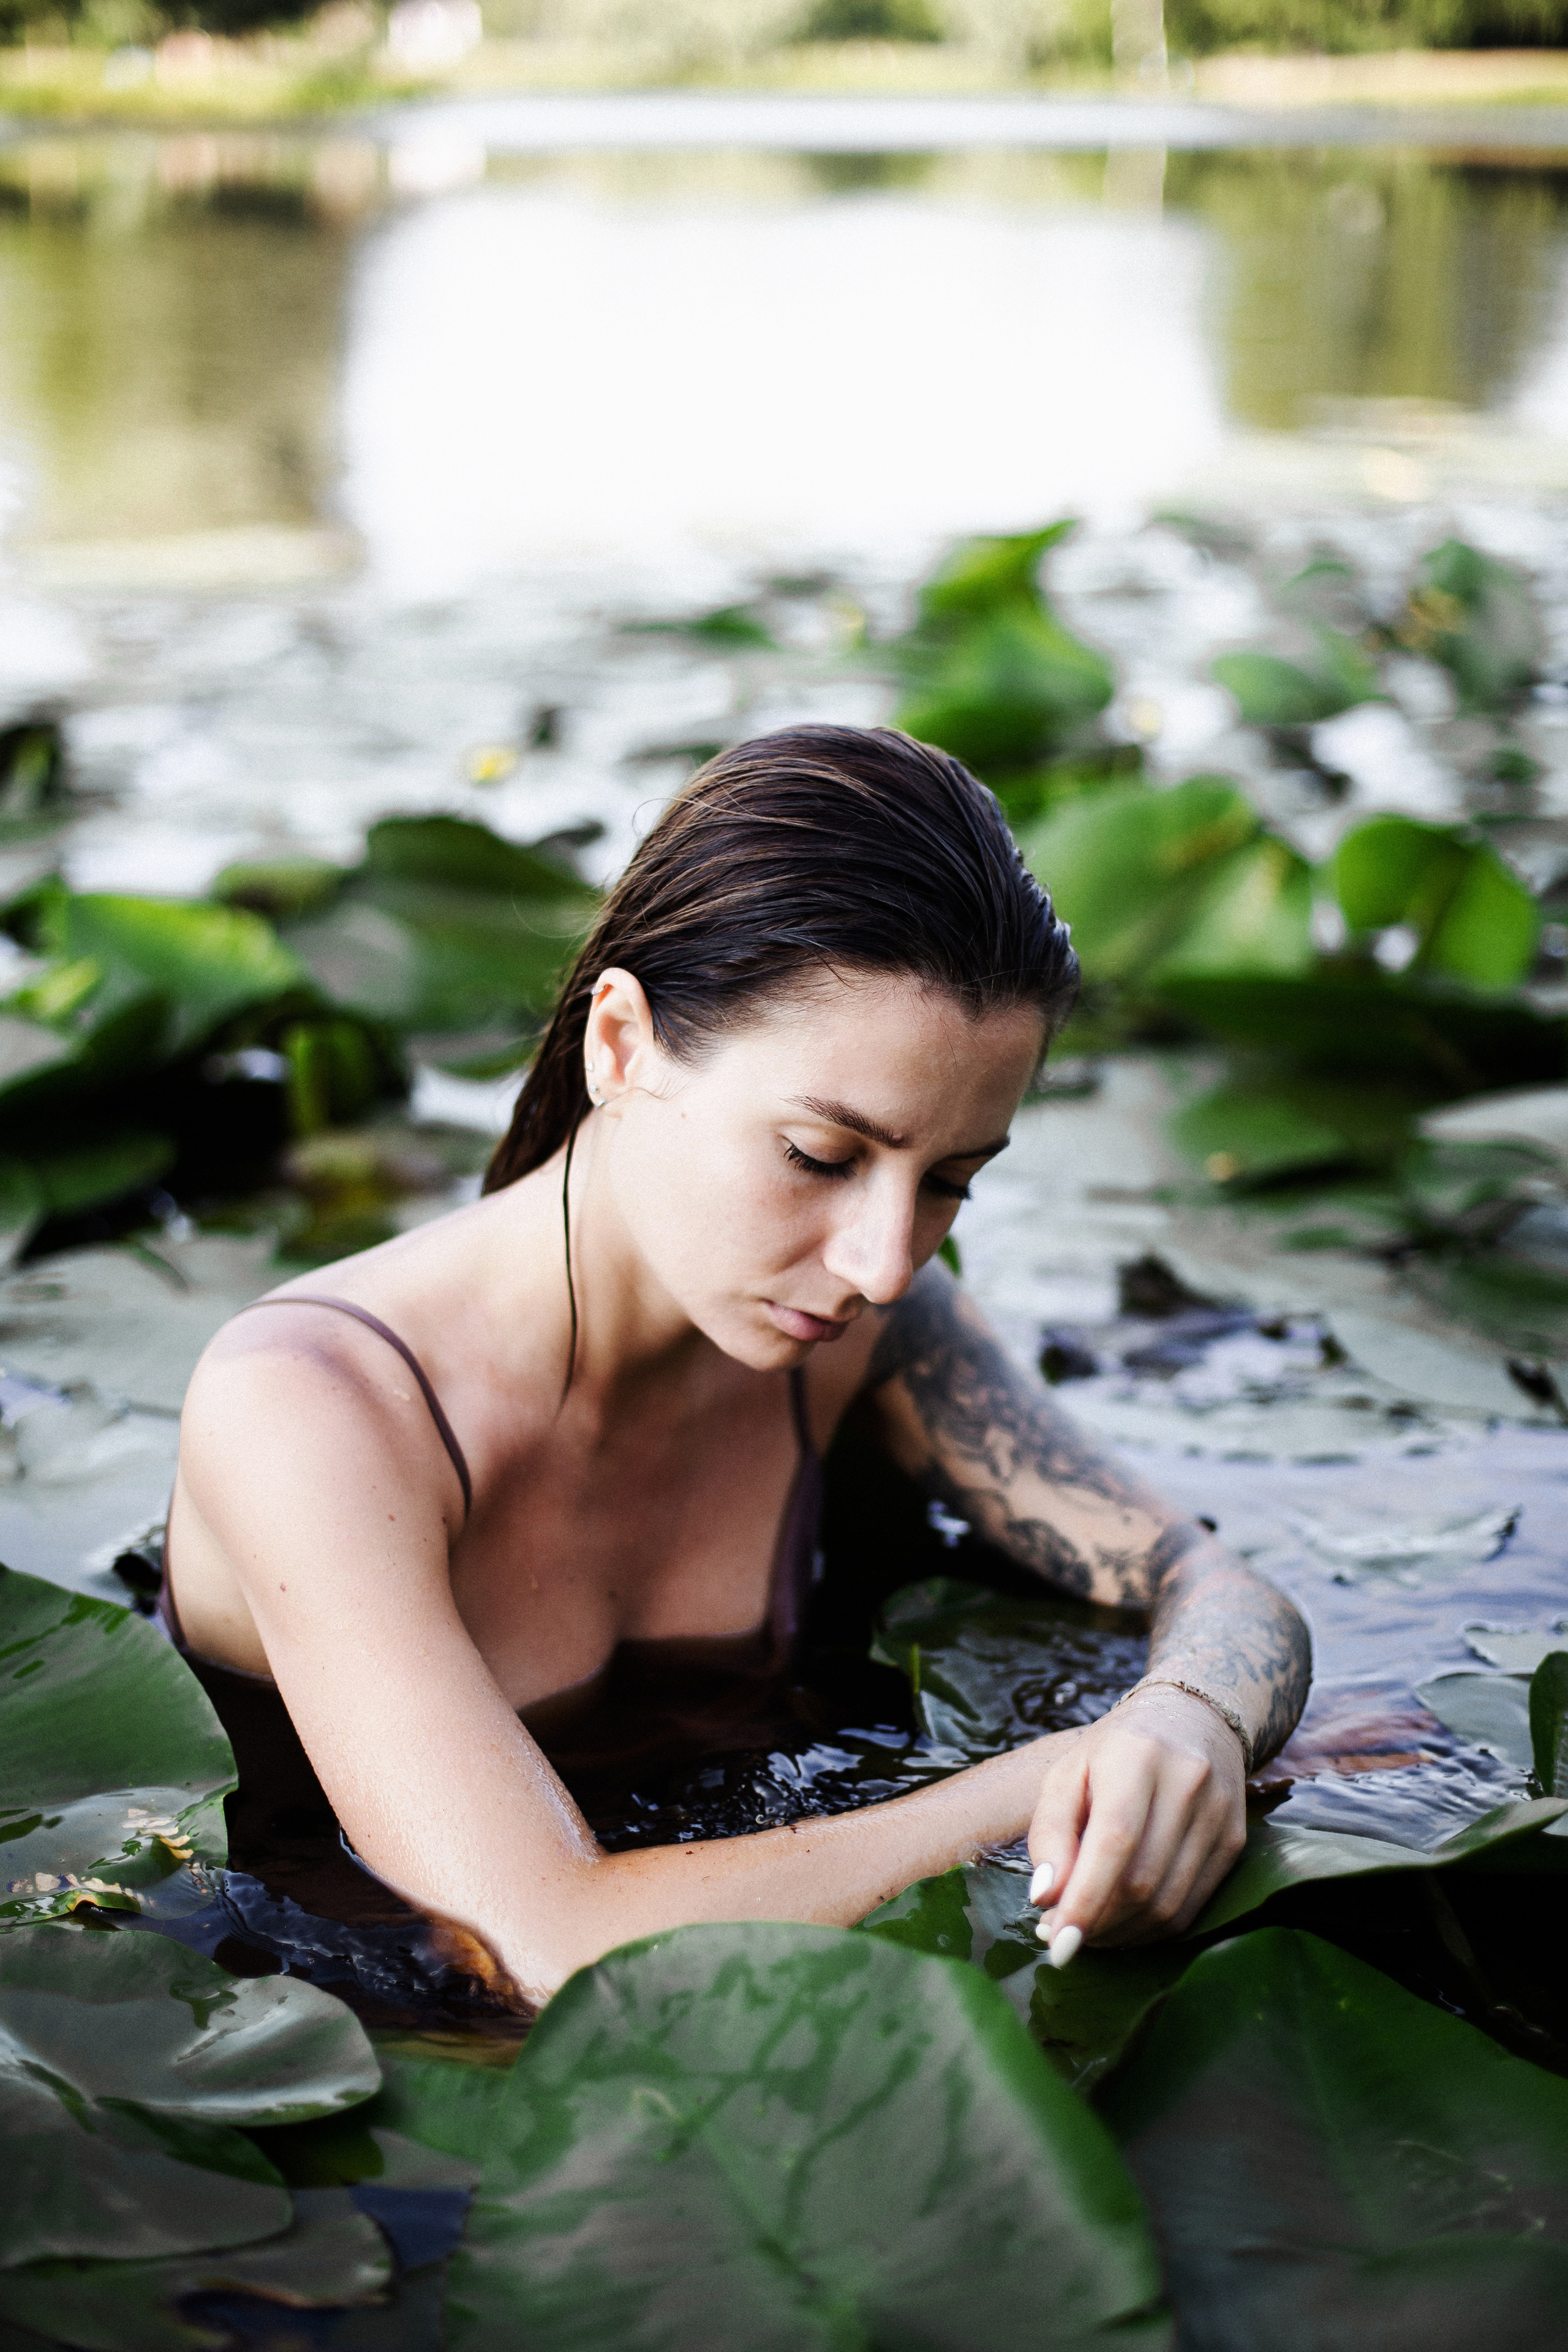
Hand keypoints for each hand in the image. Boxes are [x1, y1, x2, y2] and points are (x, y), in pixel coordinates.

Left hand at [1026, 1688, 1246, 1959]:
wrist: (1194, 1718)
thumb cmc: (1115, 1751)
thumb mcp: (1067, 1773)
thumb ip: (1050, 1833)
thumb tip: (1045, 1897)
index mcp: (1137, 1756)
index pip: (1114, 1841)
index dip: (1085, 1899)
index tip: (1056, 1941)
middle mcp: (1187, 1783)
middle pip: (1142, 1881)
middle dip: (1096, 1922)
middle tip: (1059, 1935)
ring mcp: (1219, 1814)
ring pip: (1168, 1904)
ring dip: (1121, 1933)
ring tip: (1087, 1930)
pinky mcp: (1234, 1841)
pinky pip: (1191, 1908)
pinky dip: (1151, 1928)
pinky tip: (1122, 1922)